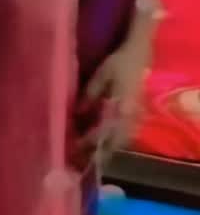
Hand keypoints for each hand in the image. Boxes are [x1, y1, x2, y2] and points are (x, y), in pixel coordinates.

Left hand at [80, 34, 150, 160]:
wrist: (139, 55)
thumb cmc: (119, 63)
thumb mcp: (101, 76)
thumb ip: (90, 95)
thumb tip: (77, 114)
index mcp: (122, 108)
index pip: (104, 131)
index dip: (89, 141)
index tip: (75, 146)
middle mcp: (131, 117)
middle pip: (114, 143)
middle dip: (98, 153)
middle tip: (81, 159)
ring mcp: (136, 118)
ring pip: (121, 142)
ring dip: (106, 150)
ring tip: (89, 156)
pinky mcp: (137, 116)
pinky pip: (125, 136)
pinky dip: (113, 142)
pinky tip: (103, 144)